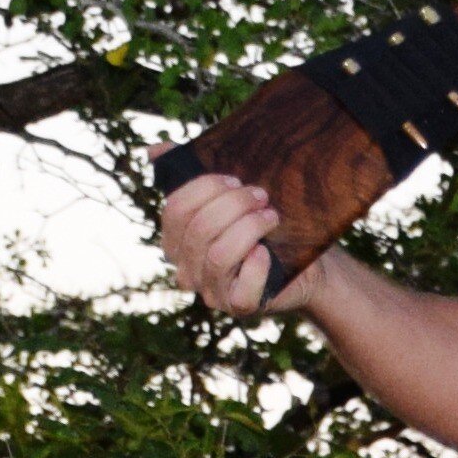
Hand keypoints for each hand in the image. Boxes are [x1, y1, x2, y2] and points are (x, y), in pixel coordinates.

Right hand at [156, 169, 297, 319]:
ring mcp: (210, 292)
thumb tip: (154, 151)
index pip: (175, 210)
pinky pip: (241, 288)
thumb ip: (188, 171)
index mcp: (176, 241)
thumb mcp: (228, 196)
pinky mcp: (238, 307)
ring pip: (218, 255)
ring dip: (249, 228)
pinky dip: (256, 266)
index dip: (205, 188)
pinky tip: (267, 252)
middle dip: (234, 205)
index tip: (236, 180)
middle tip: (262, 196)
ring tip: (272, 216)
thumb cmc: (261, 228)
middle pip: (199, 229)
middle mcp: (187, 269)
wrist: (303, 266)